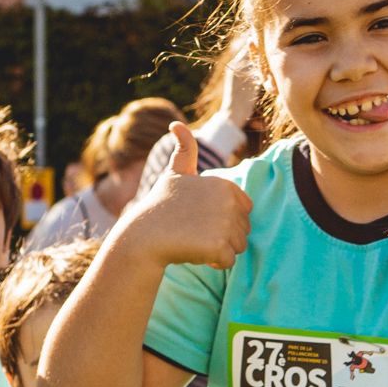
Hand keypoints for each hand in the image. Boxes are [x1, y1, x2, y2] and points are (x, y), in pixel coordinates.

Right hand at [122, 122, 250, 269]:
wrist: (143, 236)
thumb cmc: (159, 206)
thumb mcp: (174, 174)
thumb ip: (184, 150)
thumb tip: (176, 124)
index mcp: (225, 185)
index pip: (244, 210)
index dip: (224, 217)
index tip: (200, 216)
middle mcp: (229, 202)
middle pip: (243, 229)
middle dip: (222, 235)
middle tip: (194, 230)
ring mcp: (225, 224)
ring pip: (237, 246)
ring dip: (218, 249)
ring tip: (194, 240)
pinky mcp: (219, 246)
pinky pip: (228, 262)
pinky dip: (213, 262)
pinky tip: (194, 252)